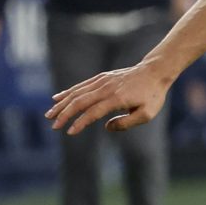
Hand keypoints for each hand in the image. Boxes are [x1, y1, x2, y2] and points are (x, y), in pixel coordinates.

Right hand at [46, 62, 171, 135]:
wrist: (155, 71)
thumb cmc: (153, 95)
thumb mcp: (147, 114)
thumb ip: (127, 123)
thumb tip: (106, 127)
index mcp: (116, 99)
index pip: (93, 112)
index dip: (80, 123)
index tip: (70, 132)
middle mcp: (106, 88)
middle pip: (80, 102)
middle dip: (64, 114)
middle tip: (54, 126)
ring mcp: (102, 81)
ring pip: (77, 92)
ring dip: (61, 104)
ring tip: (49, 114)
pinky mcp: (101, 77)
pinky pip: (81, 85)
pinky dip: (68, 92)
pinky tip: (57, 98)